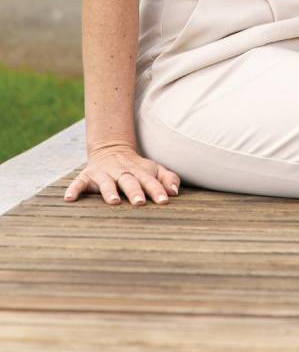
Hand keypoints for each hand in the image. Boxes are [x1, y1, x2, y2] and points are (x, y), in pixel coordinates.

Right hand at [63, 142, 181, 205]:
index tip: (164, 200)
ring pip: (106, 182)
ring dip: (109, 191)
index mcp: (139, 172)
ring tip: (113, 202)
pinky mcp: (87, 176)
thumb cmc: (137, 167)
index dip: (157, 190)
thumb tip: (175, 191)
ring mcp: (103, 174)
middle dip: (134, 191)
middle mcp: (121, 172)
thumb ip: (168, 178)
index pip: (150, 181)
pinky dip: (74, 189)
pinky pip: (79, 183)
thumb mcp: (154, 169)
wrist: (111, 149)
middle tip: (139, 202)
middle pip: (129, 181)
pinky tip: (69, 199)